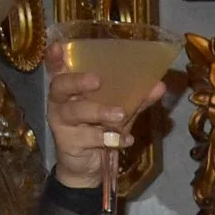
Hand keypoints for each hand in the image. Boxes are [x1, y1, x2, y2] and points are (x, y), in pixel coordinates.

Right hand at [45, 42, 165, 189]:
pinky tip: (125, 140)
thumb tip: (159, 85)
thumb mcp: (119, 112)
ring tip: (120, 115)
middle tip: (97, 80)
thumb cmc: (100, 131)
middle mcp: (60, 102)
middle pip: (61, 86)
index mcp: (70, 88)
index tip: (59, 47)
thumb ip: (136, 99)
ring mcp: (61, 123)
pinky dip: (109, 138)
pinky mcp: (67, 143)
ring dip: (98, 112)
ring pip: (75, 112)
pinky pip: (88, 138)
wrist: (89, 168)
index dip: (55, 58)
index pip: (57, 68)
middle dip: (78, 81)